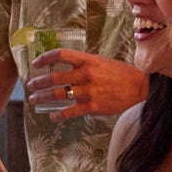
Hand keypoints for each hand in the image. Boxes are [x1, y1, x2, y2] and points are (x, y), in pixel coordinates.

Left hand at [29, 48, 146, 120]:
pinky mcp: (92, 106)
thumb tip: (67, 66)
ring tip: (34, 100)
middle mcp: (86, 74)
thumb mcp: (102, 62)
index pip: (60, 54)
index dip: (45, 58)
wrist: (141, 88)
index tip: (36, 63)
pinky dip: (58, 115)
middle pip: (54, 77)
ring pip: (58, 94)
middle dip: (38, 82)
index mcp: (88, 60)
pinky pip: (70, 111)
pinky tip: (53, 116)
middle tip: (31, 86)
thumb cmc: (121, 74)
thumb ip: (84, 64)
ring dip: (42, 97)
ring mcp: (88, 91)